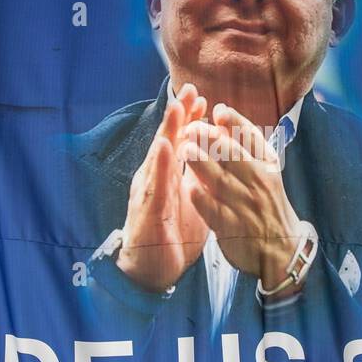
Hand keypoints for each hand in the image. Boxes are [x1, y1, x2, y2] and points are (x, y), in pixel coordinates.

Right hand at [116, 83, 208, 291]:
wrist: (151, 271)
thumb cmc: (170, 235)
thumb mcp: (190, 202)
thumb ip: (197, 179)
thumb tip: (213, 160)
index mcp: (167, 177)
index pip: (180, 142)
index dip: (190, 120)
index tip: (203, 98)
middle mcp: (155, 179)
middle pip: (167, 141)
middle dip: (178, 115)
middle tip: (188, 89)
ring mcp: (149, 193)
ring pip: (159, 157)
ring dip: (167, 131)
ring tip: (176, 108)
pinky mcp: (148, 210)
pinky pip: (155, 185)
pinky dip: (160, 165)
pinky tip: (166, 147)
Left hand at [180, 102, 306, 297]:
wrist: (281, 249)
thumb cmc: (266, 203)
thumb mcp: (264, 172)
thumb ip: (243, 146)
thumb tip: (219, 115)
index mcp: (267, 165)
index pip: (252, 137)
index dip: (235, 121)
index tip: (218, 111)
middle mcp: (259, 183)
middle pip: (233, 155)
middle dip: (209, 138)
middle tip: (190, 128)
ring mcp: (245, 205)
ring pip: (221, 180)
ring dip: (201, 163)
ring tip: (184, 150)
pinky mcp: (232, 228)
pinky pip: (214, 211)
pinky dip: (202, 199)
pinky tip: (188, 188)